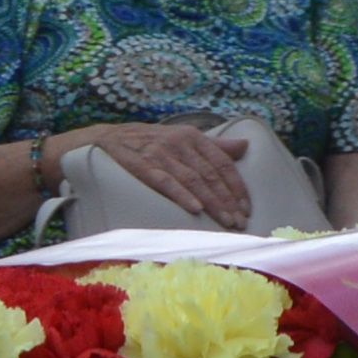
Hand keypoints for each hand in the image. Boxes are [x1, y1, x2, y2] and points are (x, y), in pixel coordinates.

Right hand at [64, 120, 251, 230]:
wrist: (111, 137)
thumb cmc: (153, 141)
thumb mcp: (184, 137)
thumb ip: (215, 145)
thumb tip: (245, 146)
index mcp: (193, 136)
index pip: (222, 163)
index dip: (236, 185)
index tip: (246, 207)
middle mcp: (180, 143)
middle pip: (210, 175)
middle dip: (228, 200)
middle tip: (240, 221)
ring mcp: (162, 155)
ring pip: (193, 181)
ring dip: (212, 203)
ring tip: (226, 221)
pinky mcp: (144, 166)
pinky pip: (167, 182)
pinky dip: (182, 195)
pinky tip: (196, 209)